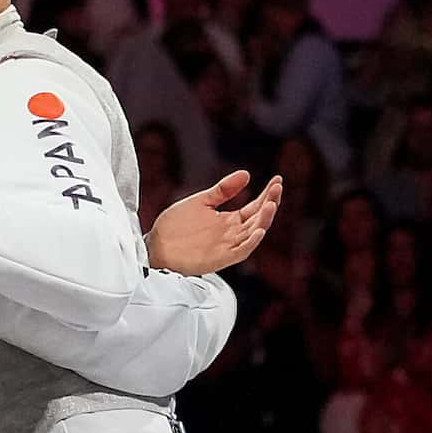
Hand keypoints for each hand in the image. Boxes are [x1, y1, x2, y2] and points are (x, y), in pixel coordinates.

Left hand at [147, 171, 282, 275]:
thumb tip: (246, 174)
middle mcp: (231, 234)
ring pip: (253, 234)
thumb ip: (223, 190)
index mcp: (229, 221)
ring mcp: (226, 247)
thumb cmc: (174, 226)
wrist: (154, 246)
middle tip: (277, 187)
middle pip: (258, 219)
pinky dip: (250, 243)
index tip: (277, 180)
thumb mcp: (201, 201)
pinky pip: (240, 252)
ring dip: (264, 220)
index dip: (267, 194)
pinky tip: (258, 230)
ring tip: (271, 204)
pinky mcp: (219, 259)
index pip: (255, 207)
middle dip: (270, 203)